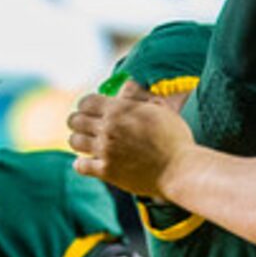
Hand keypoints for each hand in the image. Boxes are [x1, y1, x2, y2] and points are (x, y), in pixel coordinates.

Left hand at [70, 83, 193, 196]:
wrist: (180, 169)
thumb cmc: (175, 138)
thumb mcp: (160, 109)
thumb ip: (139, 96)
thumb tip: (125, 85)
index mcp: (119, 109)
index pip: (86, 102)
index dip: (85, 105)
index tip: (90, 110)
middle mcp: (108, 128)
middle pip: (75, 120)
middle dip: (77, 121)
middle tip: (84, 126)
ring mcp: (106, 150)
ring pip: (75, 141)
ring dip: (78, 141)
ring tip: (86, 143)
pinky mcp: (107, 172)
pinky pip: (81, 165)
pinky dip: (81, 163)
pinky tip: (87, 162)